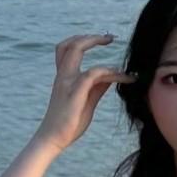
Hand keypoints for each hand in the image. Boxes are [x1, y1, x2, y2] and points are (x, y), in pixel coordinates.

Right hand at [35, 33, 135, 153]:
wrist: (53, 139)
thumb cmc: (69, 122)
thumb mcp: (87, 100)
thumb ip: (98, 87)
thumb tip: (111, 77)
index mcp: (64, 77)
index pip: (68, 49)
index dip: (84, 40)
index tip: (104, 39)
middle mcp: (63, 76)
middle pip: (69, 44)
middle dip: (90, 37)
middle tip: (110, 38)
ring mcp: (67, 83)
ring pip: (76, 51)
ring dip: (98, 47)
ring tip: (118, 54)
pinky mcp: (74, 93)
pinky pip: (92, 74)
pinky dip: (109, 71)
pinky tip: (123, 77)